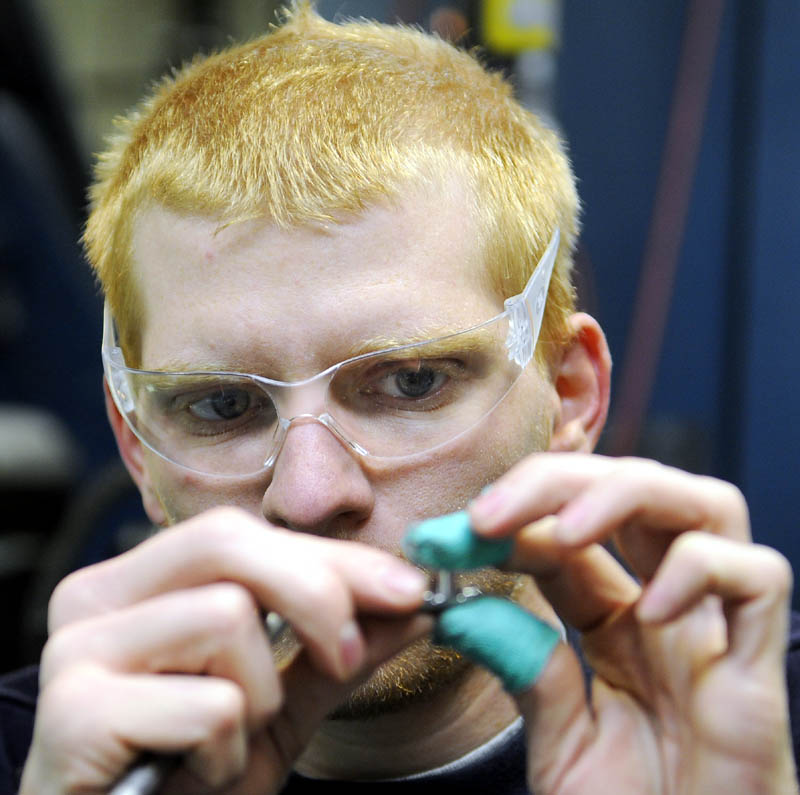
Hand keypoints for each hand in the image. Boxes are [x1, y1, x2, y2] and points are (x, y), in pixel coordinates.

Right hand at [19, 506, 430, 793]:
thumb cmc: (188, 777)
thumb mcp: (278, 706)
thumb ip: (338, 651)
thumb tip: (414, 604)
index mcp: (140, 581)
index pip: (244, 533)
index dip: (332, 555)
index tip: (408, 587)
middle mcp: (95, 598)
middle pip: (228, 543)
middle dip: (315, 593)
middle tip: (350, 654)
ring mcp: (76, 650)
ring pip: (224, 615)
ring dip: (260, 697)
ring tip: (229, 741)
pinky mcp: (72, 714)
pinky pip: (209, 703)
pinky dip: (229, 749)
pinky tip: (197, 772)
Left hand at [466, 453, 796, 793]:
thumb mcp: (559, 737)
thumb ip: (524, 667)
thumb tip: (458, 604)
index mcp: (618, 619)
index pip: (568, 530)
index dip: (511, 519)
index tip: (448, 537)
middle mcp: (669, 606)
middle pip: (632, 487)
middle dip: (555, 482)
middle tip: (485, 515)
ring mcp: (716, 630)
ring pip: (704, 501)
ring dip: (624, 495)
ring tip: (563, 534)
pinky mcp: (760, 668)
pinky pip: (757, 576)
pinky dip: (701, 568)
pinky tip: (650, 611)